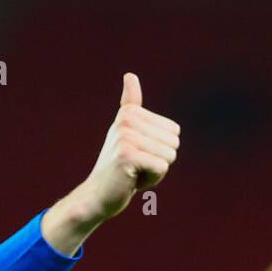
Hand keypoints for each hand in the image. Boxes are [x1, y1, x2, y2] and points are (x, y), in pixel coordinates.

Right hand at [43, 73, 180, 252]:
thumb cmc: (117, 167)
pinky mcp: (127, 157)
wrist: (97, 196)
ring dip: (155, 171)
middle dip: (159, 160)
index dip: (160, 148)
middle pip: (173, 143)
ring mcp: (125, 138)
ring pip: (169, 156)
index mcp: (129, 113)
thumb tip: (130, 74)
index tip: (137, 154)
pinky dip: (151, 180)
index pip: (173, 131)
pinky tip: (132, 181)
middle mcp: (126, 121)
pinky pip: (162, 168)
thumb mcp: (125, 132)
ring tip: (133, 172)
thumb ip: (130, 104)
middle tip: (135, 166)